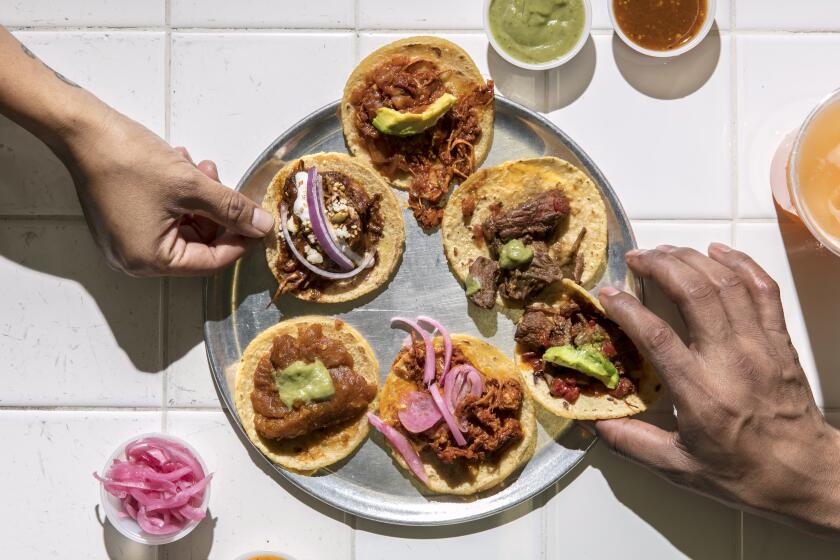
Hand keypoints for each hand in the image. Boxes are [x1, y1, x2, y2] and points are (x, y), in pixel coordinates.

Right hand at [61, 108, 273, 275]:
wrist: (82, 129)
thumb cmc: (129, 160)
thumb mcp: (192, 186)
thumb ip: (232, 209)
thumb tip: (262, 226)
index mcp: (150, 260)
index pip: (210, 261)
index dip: (240, 240)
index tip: (257, 222)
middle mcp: (134, 258)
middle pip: (196, 243)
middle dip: (215, 210)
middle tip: (219, 179)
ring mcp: (125, 240)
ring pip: (182, 224)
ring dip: (199, 196)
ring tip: (199, 166)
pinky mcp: (120, 220)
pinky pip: (162, 215)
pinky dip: (178, 194)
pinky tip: (180, 164)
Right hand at [595, 243, 839, 535]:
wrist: (806, 474)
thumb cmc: (743, 474)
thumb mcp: (680, 468)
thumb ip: (633, 443)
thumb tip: (594, 423)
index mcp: (701, 393)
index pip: (657, 336)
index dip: (627, 309)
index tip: (607, 294)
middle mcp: (731, 361)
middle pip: (695, 293)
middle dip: (660, 265)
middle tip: (635, 257)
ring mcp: (760, 345)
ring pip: (726, 283)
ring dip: (692, 258)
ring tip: (665, 251)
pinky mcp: (780, 340)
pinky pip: (762, 289)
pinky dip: (740, 263)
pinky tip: (718, 250)